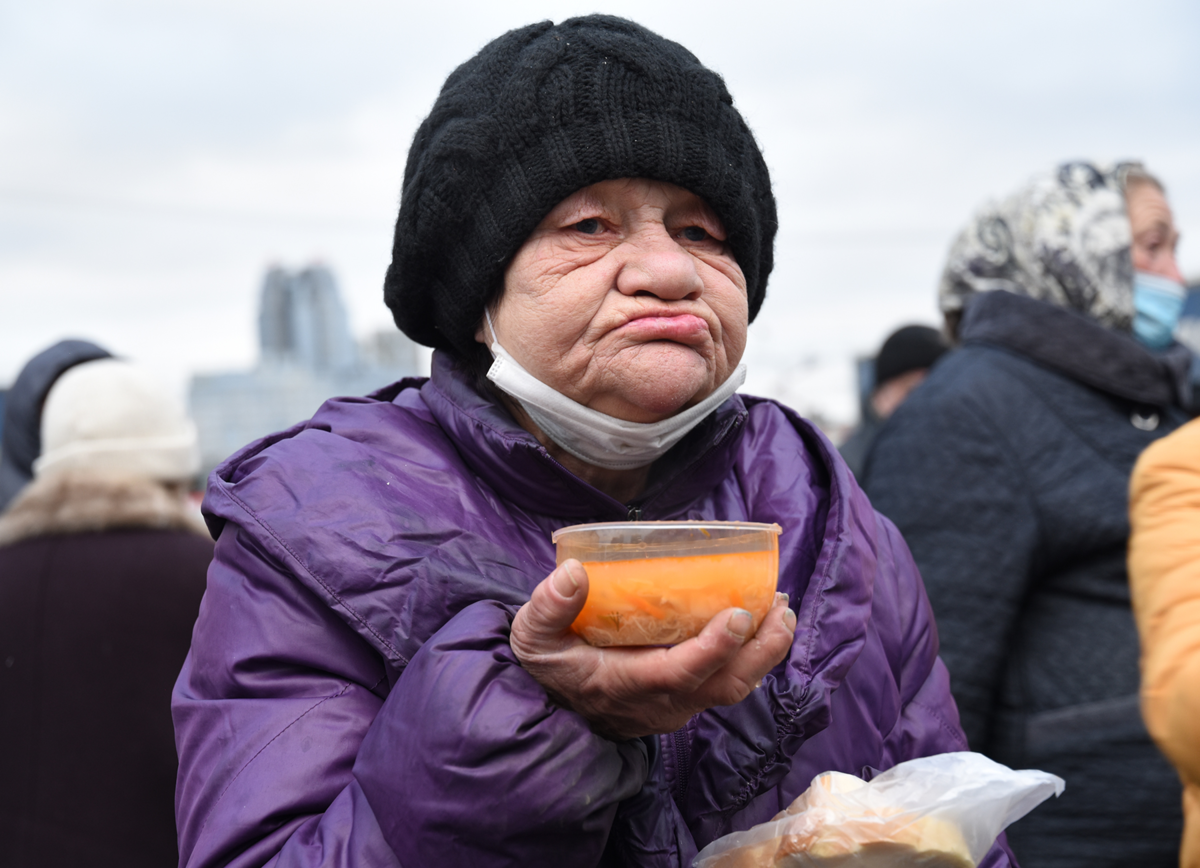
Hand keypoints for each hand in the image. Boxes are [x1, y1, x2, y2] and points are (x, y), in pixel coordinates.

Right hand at [509, 559, 796, 739]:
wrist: (553, 705)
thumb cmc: (550, 665)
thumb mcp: (533, 637)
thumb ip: (548, 606)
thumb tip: (575, 572)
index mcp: (624, 684)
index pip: (678, 674)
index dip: (713, 648)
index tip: (740, 614)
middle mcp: (660, 702)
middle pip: (725, 685)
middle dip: (761, 650)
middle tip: (780, 606)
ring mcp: (677, 705)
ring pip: (735, 688)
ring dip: (766, 652)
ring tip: (782, 610)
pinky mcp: (686, 699)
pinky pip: (729, 684)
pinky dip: (754, 657)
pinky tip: (766, 624)